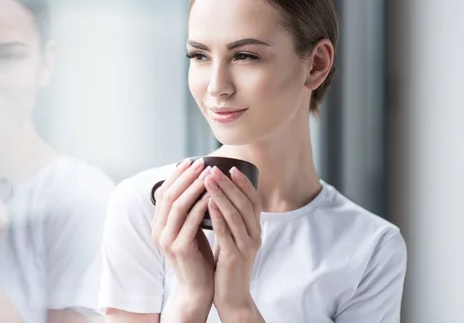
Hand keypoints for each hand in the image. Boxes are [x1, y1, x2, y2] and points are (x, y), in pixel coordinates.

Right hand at [151, 158, 214, 314]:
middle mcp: (158, 230)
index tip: (191, 161)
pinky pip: (190, 221)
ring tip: (208, 174)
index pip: (163, 192)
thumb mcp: (189, 229)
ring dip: (194, 187)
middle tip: (201, 162)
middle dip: (186, 176)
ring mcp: (166, 240)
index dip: (176, 175)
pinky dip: (201, 206)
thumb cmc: (197, 255)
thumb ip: (187, 211)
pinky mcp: (179, 248)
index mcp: (158, 224)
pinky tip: (212, 195)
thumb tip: (196, 183)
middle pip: (169, 195)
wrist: (198, 287)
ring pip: (178, 205)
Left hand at [204, 166, 263, 319]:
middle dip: (229, 184)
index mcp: (254, 229)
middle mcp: (254, 235)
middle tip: (214, 168)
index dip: (243, 183)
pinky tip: (208, 203)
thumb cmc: (226, 264)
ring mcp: (246, 246)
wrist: (231, 296)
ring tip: (208, 180)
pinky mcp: (234, 257)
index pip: (252, 200)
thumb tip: (216, 195)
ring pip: (236, 215)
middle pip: (244, 203)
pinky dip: (217, 216)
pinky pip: (226, 232)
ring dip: (221, 195)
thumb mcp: (231, 238)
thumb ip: (229, 219)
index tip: (231, 167)